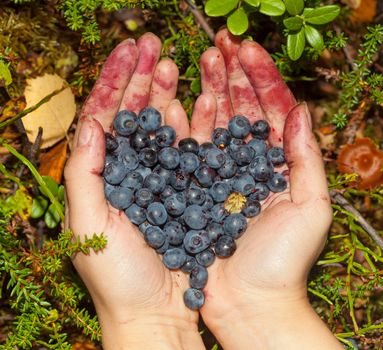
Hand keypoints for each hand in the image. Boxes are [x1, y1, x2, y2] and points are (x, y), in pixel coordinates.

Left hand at [64, 33, 203, 349]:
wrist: (153, 312)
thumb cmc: (117, 276)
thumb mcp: (90, 226)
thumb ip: (84, 174)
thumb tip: (91, 124)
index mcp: (101, 174)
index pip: (105, 115)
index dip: (114, 79)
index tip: (129, 49)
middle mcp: (128, 170)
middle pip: (133, 113)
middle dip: (141, 77)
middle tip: (154, 46)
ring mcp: (158, 178)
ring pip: (161, 126)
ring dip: (165, 93)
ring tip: (173, 64)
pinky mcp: (184, 190)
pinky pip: (185, 151)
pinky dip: (188, 126)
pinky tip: (190, 104)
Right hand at [189, 29, 342, 348]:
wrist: (247, 303)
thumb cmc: (283, 263)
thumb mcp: (311, 211)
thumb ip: (308, 160)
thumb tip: (303, 111)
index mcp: (277, 165)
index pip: (271, 111)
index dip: (261, 78)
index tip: (247, 50)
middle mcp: (247, 164)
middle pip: (240, 110)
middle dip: (232, 76)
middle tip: (220, 45)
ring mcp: (219, 175)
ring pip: (213, 124)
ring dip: (208, 90)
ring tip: (201, 60)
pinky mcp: (195, 189)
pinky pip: (190, 151)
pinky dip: (187, 125)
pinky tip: (181, 101)